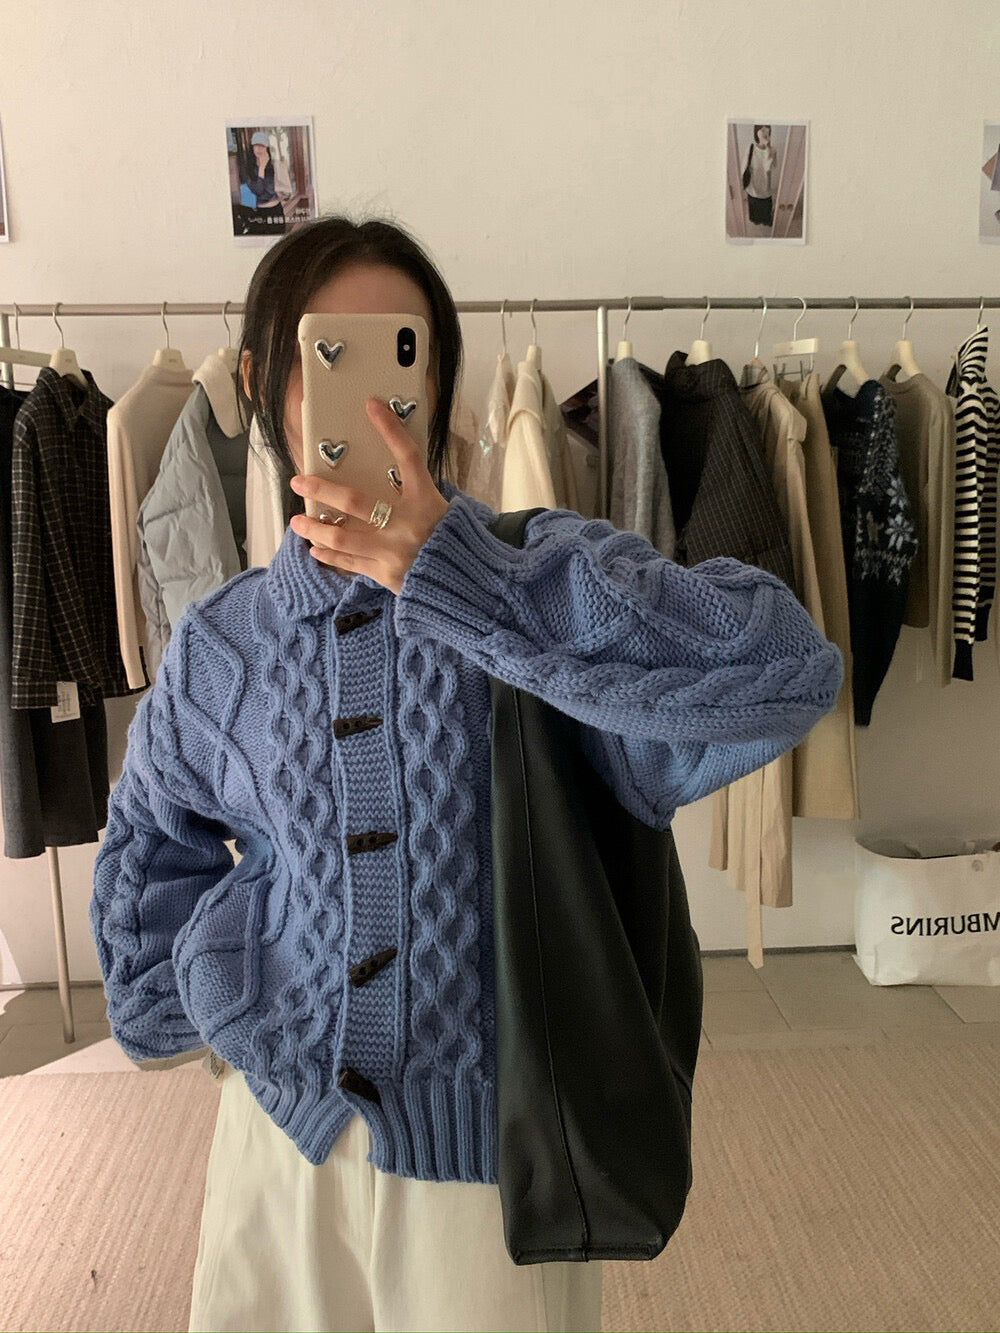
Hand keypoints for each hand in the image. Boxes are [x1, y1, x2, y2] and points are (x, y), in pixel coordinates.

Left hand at [288, 397, 449, 595]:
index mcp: (425, 501)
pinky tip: (314, 549)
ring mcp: (393, 552)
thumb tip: (385, 480)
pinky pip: (350, 564)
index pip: (407, 457)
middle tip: (298, 480)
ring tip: (297, 522)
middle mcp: (407, 524)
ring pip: (342, 537)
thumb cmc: (452, 542)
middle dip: (322, 489)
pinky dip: (329, 556)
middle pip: (355, 501)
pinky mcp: (386, 575)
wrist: (465, 583)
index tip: (371, 405)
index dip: (390, 429)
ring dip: (314, 529)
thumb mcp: (440, 510)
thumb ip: (414, 494)